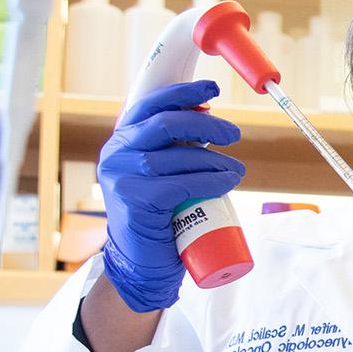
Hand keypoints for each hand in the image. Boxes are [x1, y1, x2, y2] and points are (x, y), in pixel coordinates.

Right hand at [97, 81, 243, 312]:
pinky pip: (181, 183)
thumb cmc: (159, 215)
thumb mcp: (163, 173)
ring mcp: (122, 177)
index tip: (213, 89)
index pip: (150, 104)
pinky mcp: (135, 201)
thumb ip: (174, 148)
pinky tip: (227, 181)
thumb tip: (209, 117)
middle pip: (166, 124)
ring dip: (215, 160)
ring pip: (178, 156)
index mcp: (121, 141)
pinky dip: (211, 180)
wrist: (142, 262)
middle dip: (206, 125)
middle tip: (234, 135)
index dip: (183, 92)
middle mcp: (116, 154)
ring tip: (236, 169)